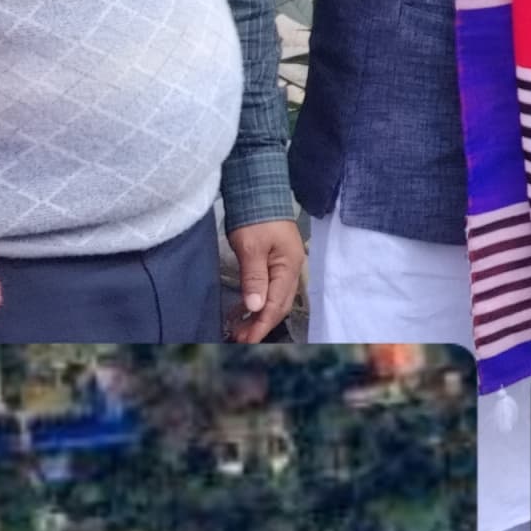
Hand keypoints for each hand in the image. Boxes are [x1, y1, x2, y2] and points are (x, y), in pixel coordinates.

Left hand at [228, 218, 307, 341]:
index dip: (261, 325)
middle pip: (279, 305)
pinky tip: (244, 309)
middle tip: (238, 338)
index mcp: (289, 266)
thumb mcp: (251, 247)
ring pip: (275, 299)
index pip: (277, 304)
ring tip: (239, 328)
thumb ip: (254, 278)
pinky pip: (270, 289)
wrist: (259, 190)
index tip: (245, 340)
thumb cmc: (256, 216)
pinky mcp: (276, 261)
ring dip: (259, 315)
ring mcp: (285, 265)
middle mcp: (292, 269)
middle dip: (260, 324)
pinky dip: (258, 302)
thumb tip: (256, 306)